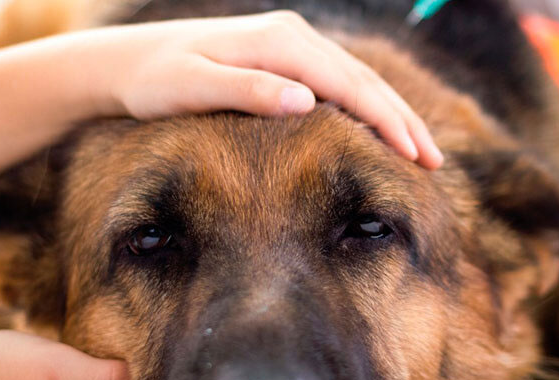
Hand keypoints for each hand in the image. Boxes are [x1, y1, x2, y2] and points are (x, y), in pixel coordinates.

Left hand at [76, 11, 441, 168]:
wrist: (124, 64)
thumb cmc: (154, 82)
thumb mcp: (192, 88)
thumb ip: (248, 92)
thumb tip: (306, 102)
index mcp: (280, 43)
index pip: (350, 86)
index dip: (388, 123)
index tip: (416, 158)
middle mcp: (292, 36)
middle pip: (364, 81)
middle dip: (403, 122)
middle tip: (434, 164)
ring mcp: (289, 44)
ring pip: (356, 81)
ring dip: (390, 115)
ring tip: (420, 151)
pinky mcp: (282, 57)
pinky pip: (338, 83)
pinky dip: (365, 108)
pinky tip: (377, 129)